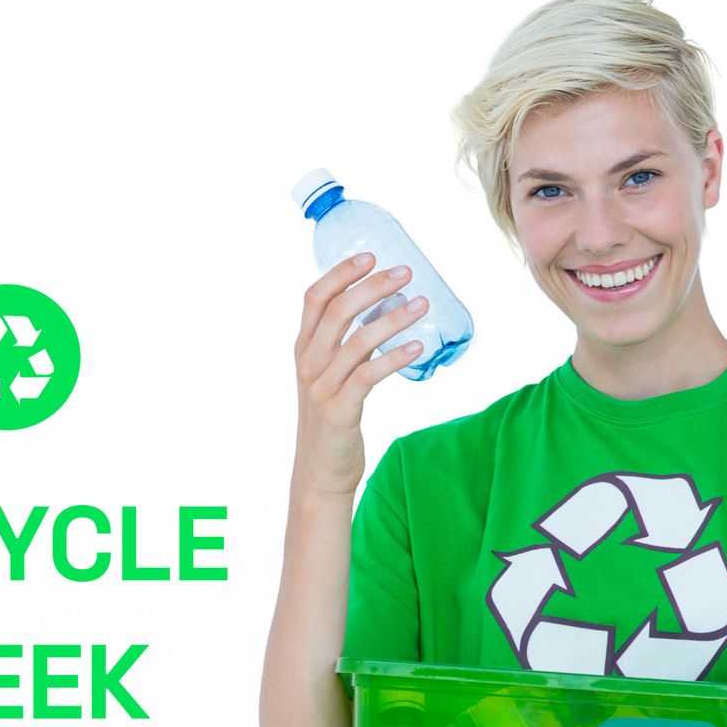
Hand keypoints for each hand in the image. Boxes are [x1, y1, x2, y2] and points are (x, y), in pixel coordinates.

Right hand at [293, 251, 427, 496]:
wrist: (320, 470)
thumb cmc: (333, 418)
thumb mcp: (330, 376)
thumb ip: (346, 346)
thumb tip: (381, 311)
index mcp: (304, 349)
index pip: (315, 299)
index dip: (341, 273)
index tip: (371, 256)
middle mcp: (309, 364)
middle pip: (338, 312)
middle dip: (373, 287)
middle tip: (406, 272)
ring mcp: (322, 387)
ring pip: (357, 342)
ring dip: (393, 319)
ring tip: (423, 305)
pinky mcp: (340, 411)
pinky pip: (369, 376)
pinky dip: (394, 358)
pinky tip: (418, 347)